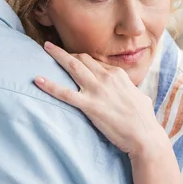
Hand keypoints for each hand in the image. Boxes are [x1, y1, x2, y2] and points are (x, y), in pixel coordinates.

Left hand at [35, 41, 164, 159]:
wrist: (145, 136)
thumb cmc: (144, 120)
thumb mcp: (140, 97)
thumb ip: (130, 90)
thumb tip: (131, 92)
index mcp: (118, 74)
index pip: (95, 61)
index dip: (80, 58)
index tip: (70, 57)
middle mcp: (107, 78)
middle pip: (82, 59)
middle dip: (65, 52)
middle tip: (50, 47)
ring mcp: (98, 90)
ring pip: (73, 67)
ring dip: (57, 56)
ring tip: (44, 48)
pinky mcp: (90, 106)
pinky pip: (65, 93)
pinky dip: (50, 85)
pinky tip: (38, 80)